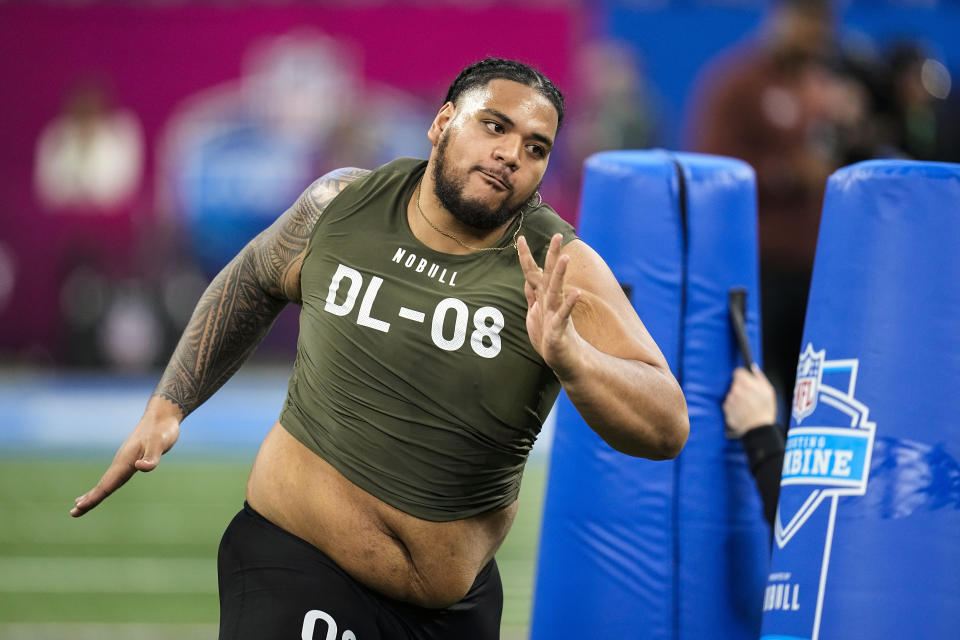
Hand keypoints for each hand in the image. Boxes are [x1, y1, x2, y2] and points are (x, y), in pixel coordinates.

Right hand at [70, 399, 179, 516]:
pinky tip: (101, 489)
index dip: (95, 497)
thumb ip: (152, 456)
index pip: (108, 484)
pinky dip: (106, 485)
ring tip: (79, 505)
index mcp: (125, 461)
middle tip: (73, 513)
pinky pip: (115, 476)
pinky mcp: (131, 460)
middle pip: (103, 485)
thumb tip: (141, 467)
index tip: (80, 508)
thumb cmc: (162, 430)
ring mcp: (125, 461)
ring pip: (107, 481)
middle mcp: (121, 462)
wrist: (162, 416)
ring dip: (94, 494)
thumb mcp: (161, 443)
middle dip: (89, 499)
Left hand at [517, 234, 582, 378]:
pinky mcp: (559, 328)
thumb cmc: (550, 337)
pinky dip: (568, 304)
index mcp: (542, 297)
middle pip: (550, 274)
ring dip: (560, 274)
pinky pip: (564, 314)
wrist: (564, 360)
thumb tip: (527, 282)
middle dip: (553, 255)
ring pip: (557, 290)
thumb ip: (532, 298)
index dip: (526, 256)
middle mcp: (550, 301)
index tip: (520, 237)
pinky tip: (574, 292)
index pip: (533, 272)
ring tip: (566, 258)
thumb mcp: (535, 315)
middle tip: (557, 235)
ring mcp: (556, 313)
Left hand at [722, 364, 777, 438]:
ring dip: (737, 397)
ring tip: (747, 405)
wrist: (758, 428)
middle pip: (735, 383)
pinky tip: (742, 411)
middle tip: (750, 395)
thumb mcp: (768, 391)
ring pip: (732, 393)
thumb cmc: (765, 410)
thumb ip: (759, 377)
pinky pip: (729, 403)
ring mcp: (730, 399)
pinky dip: (734, 406)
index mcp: (746, 383)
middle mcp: (735, 390)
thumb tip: (753, 368)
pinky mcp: (726, 408)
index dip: (743, 376)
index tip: (746, 380)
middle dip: (741, 387)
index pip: (738, 372)